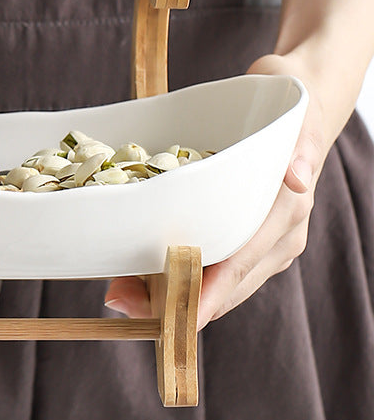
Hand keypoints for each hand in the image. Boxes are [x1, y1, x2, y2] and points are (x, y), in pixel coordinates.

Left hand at [104, 53, 347, 328]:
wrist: (297, 103)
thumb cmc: (290, 110)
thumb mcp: (295, 120)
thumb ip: (299, 149)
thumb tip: (298, 178)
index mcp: (285, 217)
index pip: (243, 264)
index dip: (209, 293)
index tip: (178, 316)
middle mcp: (273, 238)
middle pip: (222, 283)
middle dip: (174, 298)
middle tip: (122, 300)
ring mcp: (256, 238)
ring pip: (211, 279)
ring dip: (167, 288)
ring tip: (119, 291)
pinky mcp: (237, 229)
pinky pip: (207, 260)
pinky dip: (172, 268)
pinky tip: (138, 270)